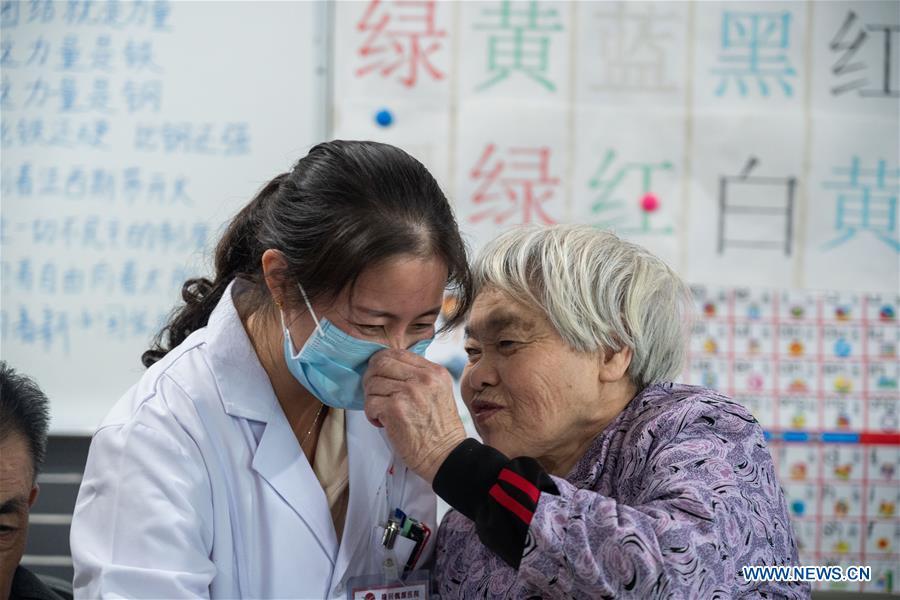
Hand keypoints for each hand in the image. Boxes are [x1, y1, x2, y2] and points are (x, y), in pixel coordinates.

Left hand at [364, 349, 466, 483]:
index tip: (380, 376)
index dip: (382, 364)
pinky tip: (382, 422)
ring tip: (382, 412)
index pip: (397, 353)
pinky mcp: (395, 409)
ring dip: (372, 400)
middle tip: (375, 394)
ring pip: (372, 384)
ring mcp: (409, 392)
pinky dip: (371, 414)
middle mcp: (423, 378)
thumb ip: (419, 377)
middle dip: (372, 378)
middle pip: (380, 363)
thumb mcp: (438, 393)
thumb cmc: (440, 430)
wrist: (445, 456)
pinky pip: (370, 403)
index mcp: (434, 372)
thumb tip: (388, 368)